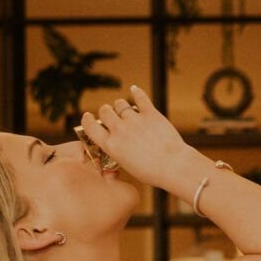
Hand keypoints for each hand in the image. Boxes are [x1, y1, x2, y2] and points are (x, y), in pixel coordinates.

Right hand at [78, 86, 203, 200]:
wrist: (173, 166)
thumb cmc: (151, 171)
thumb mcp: (126, 166)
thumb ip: (116, 151)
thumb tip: (113, 144)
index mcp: (110, 145)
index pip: (90, 126)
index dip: (87, 120)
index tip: (88, 117)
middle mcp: (119, 130)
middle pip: (104, 111)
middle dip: (106, 112)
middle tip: (111, 115)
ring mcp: (135, 120)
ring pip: (120, 103)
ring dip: (120, 106)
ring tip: (125, 110)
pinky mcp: (150, 114)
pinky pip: (140, 98)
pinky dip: (137, 92)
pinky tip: (134, 89)